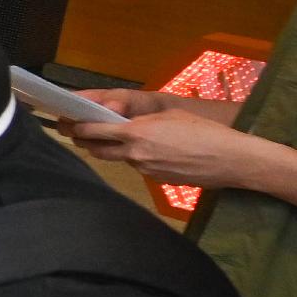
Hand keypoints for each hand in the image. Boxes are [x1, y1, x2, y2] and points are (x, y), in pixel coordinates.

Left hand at [61, 96, 266, 188]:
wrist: (229, 159)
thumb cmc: (204, 131)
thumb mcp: (171, 116)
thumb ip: (143, 121)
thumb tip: (125, 126)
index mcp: (137, 133)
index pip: (95, 130)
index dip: (77, 127)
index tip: (66, 122)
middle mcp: (135, 153)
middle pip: (97, 149)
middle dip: (84, 141)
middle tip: (77, 133)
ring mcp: (145, 169)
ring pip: (117, 159)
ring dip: (108, 150)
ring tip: (105, 140)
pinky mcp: (156, 179)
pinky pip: (137, 167)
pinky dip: (133, 158)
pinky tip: (144, 152)